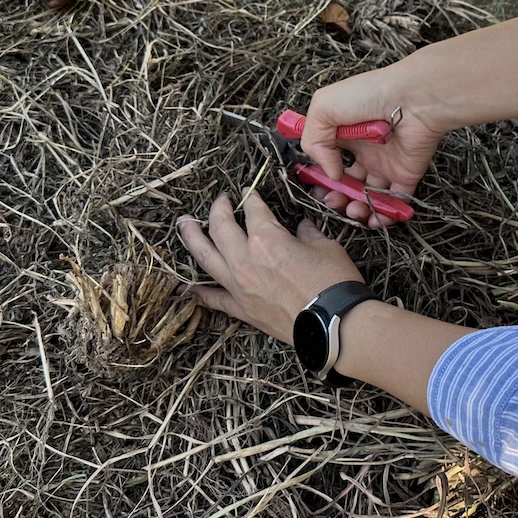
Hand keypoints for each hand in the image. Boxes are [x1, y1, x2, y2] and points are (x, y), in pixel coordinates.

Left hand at [176, 190, 362, 343]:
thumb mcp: (326, 247)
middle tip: (219, 201)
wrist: (335, 325)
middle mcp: (245, 259)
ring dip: (191, 237)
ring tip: (182, 225)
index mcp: (267, 238)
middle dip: (218, 209)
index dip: (251, 197)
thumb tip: (301, 228)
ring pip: (205, 257)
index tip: (249, 193)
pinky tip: (186, 286)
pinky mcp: (242, 309)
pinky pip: (213, 298)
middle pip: (220, 226)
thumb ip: (308, 234)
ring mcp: (239, 286)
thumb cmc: (335, 283)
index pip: (253, 209)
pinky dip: (198, 291)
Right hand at [303, 68, 449, 227]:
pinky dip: (384, 216)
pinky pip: (394, 202)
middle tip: (333, 201)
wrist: (412, 99)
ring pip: (368, 196)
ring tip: (352, 210)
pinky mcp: (405, 176)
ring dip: (357, 209)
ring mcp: (386, 165)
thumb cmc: (369, 95)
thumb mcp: (324, 108)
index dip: (321, 176)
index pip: (330, 161)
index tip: (315, 186)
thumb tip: (330, 173)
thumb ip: (314, 142)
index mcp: (346, 134)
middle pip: (348, 183)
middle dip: (337, 197)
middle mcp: (365, 151)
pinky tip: (372, 219)